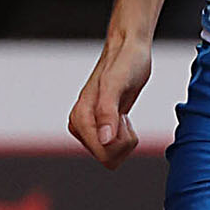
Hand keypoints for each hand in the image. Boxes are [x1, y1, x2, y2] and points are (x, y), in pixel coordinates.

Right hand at [69, 36, 151, 168]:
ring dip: (124, 138)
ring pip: (110, 155)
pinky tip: (122, 116)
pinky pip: (113, 148)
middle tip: (124, 116)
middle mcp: (80, 125)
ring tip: (122, 114)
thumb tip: (105, 140)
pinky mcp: (98, 127)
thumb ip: (108, 112)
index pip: (103, 153)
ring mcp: (89, 127)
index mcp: (80, 118)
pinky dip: (124, 136)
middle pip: (107, 158)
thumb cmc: (125, 64)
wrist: (128, 50)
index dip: (121, 142)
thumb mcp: (117, 84)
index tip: (122, 117)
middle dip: (123, 142)